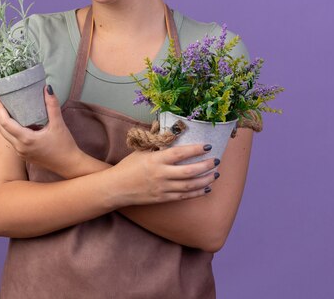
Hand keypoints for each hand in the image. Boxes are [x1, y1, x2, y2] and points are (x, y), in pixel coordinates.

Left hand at [0, 86, 82, 174]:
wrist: (69, 165)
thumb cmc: (64, 146)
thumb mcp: (58, 124)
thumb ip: (52, 105)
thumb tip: (47, 88)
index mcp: (26, 139)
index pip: (5, 123)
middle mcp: (20, 147)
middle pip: (1, 129)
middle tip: (0, 101)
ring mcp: (21, 153)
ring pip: (6, 135)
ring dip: (4, 123)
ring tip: (7, 109)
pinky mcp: (24, 155)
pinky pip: (12, 141)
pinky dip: (11, 130)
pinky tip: (18, 122)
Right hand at [105, 144, 219, 207]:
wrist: (116, 188)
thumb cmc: (128, 167)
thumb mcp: (141, 152)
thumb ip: (157, 145)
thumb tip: (172, 134)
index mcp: (155, 160)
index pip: (180, 153)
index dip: (196, 149)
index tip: (208, 145)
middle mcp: (161, 174)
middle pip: (189, 171)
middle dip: (206, 165)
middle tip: (216, 160)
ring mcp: (163, 188)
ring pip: (190, 185)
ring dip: (205, 179)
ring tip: (216, 173)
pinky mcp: (163, 198)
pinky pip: (184, 196)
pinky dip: (197, 192)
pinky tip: (207, 187)